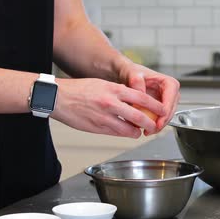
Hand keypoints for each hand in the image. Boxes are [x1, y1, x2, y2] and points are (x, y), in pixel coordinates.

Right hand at [51, 78, 165, 137]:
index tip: (162, 110)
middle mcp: (111, 103)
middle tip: (155, 126)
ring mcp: (104, 117)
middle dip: (150, 123)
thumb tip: (133, 101)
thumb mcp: (102, 84)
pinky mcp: (97, 127)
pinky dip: (123, 134)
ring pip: (129, 129)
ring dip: (136, 132)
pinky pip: (116, 134)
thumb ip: (118, 93)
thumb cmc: (79, 90)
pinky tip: (125, 133)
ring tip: (139, 132)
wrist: (57, 97)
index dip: (155, 106)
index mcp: (114, 89)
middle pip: (139, 116)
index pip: (142, 98)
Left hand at [117, 60, 179, 135]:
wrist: (127, 75)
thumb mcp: (133, 74)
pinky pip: (160, 118)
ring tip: (147, 131)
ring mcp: (167, 101)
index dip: (165, 113)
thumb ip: (137, 81)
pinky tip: (145, 128)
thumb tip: (141, 93)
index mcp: (169, 83)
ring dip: (158, 126)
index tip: (157, 122)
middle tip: (151, 131)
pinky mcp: (160, 107)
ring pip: (166, 117)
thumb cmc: (132, 72)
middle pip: (171, 111)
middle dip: (162, 123)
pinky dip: (153, 124)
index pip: (171, 101)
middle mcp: (171, 92)